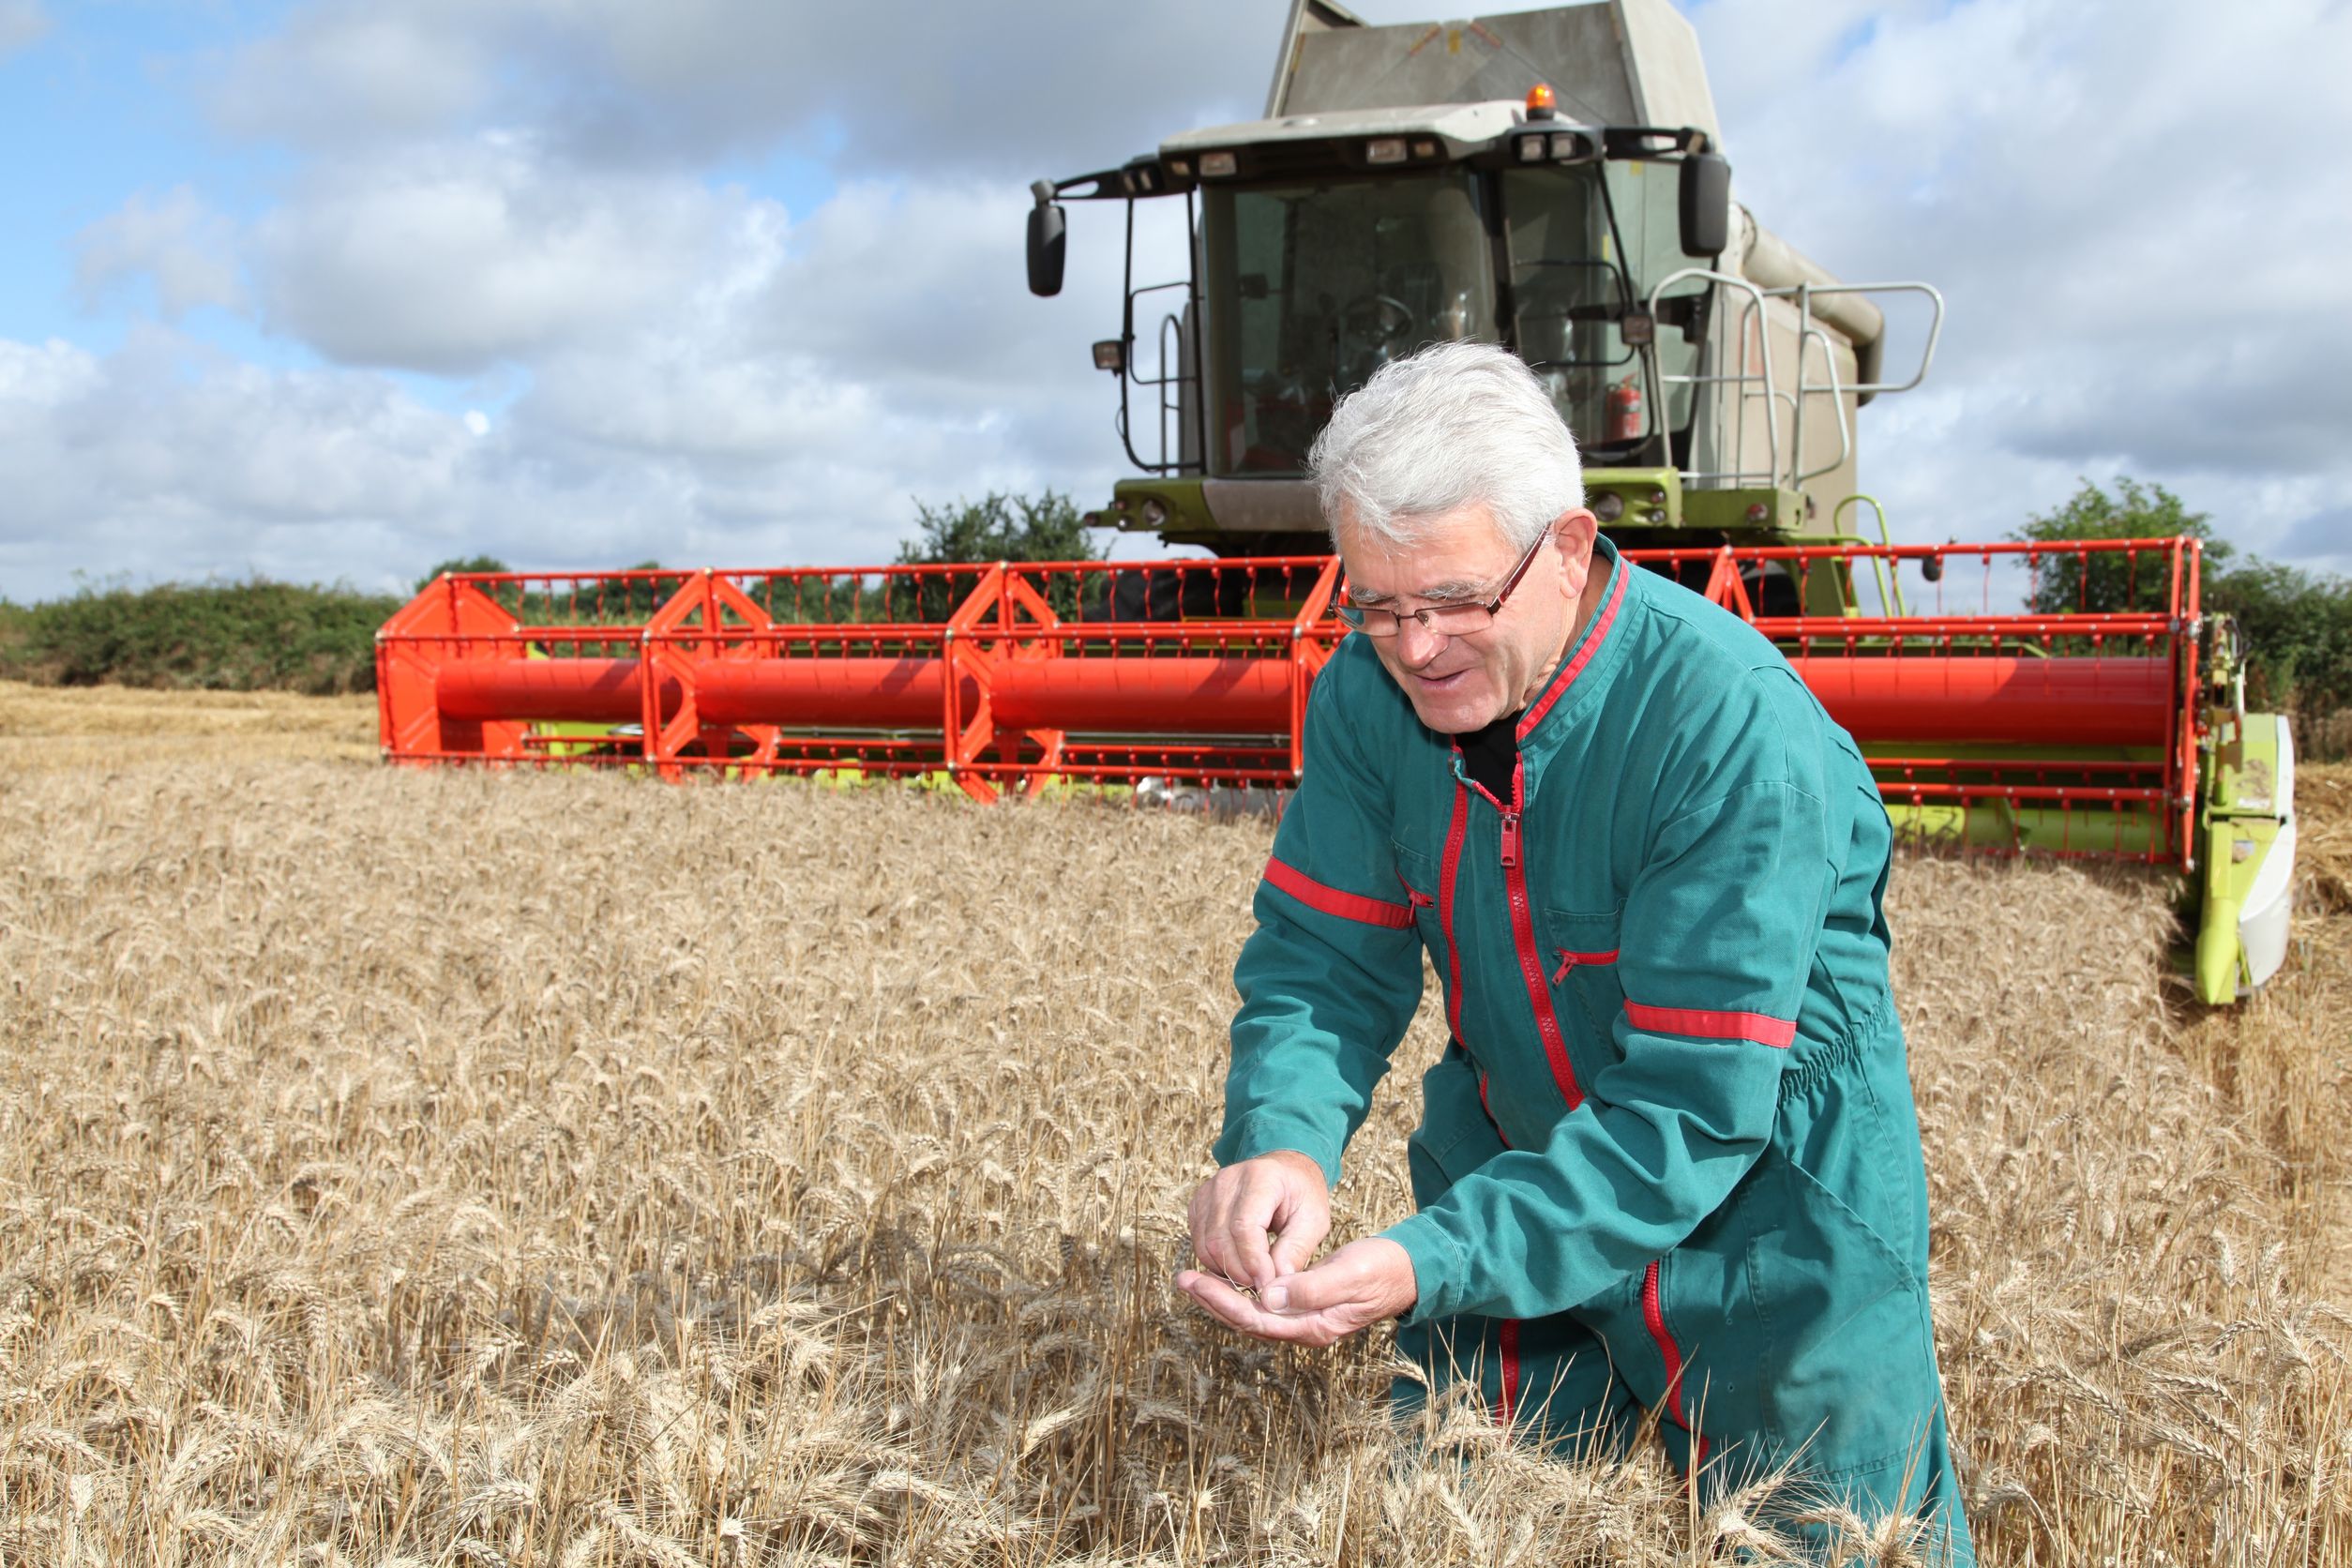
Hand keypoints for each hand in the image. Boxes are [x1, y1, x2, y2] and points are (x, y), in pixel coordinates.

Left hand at [1176, 1237, 1416, 1347]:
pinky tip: (1225, 1278)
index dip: (1224, 1302)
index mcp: (1313, 1326)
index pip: (1257, 1319)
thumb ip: (1311, 1288)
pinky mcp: (1304, 1305)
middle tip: (1182, 1278)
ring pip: (1252, 1314)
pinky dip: (1240, 1291)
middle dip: (1214, 1300)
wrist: (1406, 1271)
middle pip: (1248, 1321)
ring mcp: (1303, 1319)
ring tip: (1193, 1278)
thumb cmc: (1381, 1270)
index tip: (1197, 1281)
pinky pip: (1262, 1304)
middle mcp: (1303, 1328)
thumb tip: (1268, 1297)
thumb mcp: (1349, 1274)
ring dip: (1222, 1297)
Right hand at [1183, 1150, 1329, 1294]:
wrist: (1285, 1172)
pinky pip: (1199, 1243)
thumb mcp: (1314, 1220)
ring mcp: (1208, 1190)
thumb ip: (1296, 1250)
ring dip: (1227, 1271)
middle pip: (1220, 1239)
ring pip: (1205, 1245)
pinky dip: (1216, 1262)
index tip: (1269, 1285)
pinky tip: (1239, 1266)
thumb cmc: (1302, 1195)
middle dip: (1240, 1272)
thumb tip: (1276, 1284)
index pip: (1244, 1227)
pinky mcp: (1199, 1204)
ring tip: (1253, 1278)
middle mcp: (1228, 1180)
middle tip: (1262, 1287)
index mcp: (1261, 1177)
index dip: (1254, 1262)